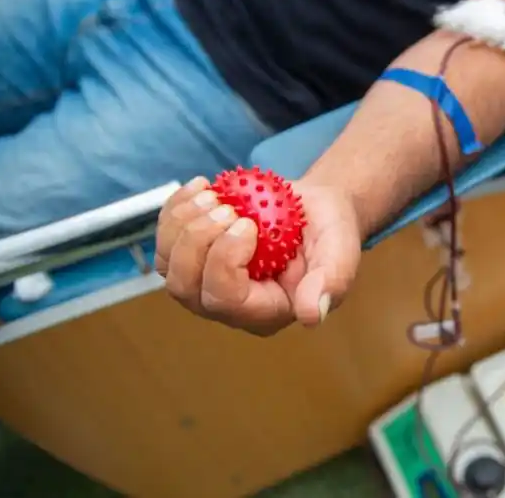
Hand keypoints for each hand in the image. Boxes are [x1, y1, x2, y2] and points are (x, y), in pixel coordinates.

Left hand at [155, 176, 362, 335]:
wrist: (314, 212)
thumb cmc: (329, 235)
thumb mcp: (340, 254)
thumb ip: (331, 283)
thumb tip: (312, 317)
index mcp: (265, 312)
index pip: (225, 300)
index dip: (224, 260)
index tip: (248, 224)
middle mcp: (229, 306)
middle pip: (185, 288)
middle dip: (197, 242)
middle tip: (226, 207)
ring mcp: (205, 282)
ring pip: (167, 265)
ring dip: (182, 224)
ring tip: (212, 194)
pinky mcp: (192, 257)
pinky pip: (164, 239)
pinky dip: (176, 209)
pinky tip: (202, 186)